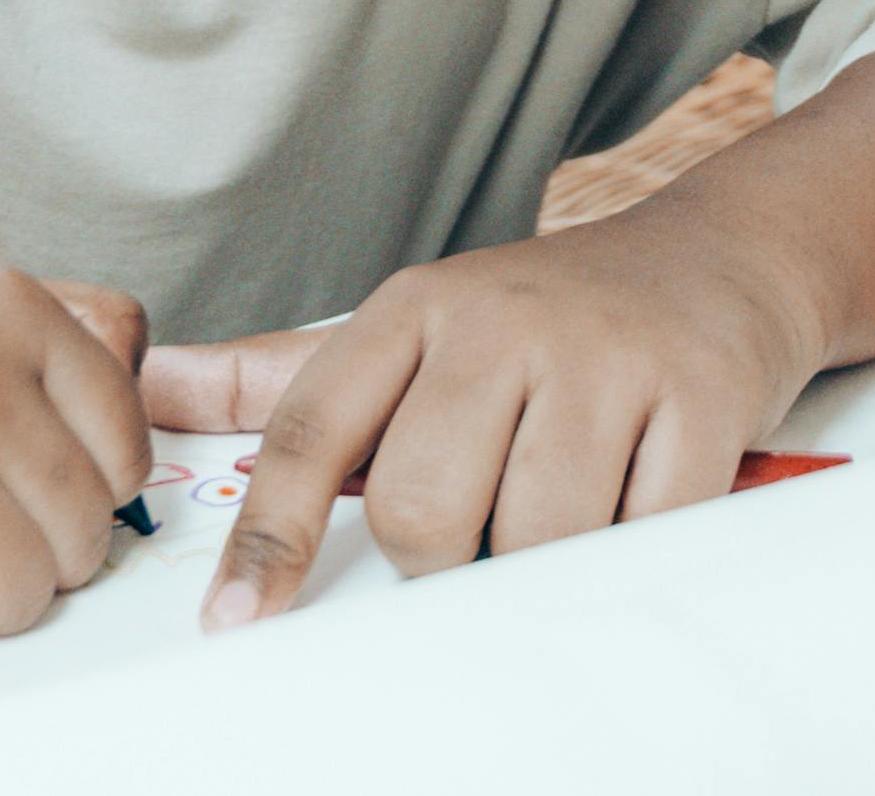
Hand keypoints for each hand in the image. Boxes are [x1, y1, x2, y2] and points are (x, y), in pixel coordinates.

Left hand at [144, 209, 822, 628]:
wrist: (722, 254)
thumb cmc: (548, 314)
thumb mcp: (416, 325)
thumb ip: (285, 376)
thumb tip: (153, 391)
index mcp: (416, 306)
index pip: (313, 430)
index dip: (269, 537)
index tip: (237, 620)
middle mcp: (502, 317)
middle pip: (422, 508)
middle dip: (442, 555)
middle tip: (482, 526)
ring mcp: (602, 352)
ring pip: (531, 535)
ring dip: (540, 558)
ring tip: (566, 503)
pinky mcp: (697, 392)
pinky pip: (636, 532)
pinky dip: (628, 543)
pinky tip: (635, 494)